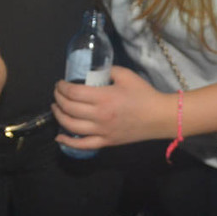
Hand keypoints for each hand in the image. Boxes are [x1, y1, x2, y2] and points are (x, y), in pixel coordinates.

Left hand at [51, 66, 171, 151]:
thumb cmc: (144, 94)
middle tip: (57, 93)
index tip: (60, 83)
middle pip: (69, 108)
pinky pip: (83, 145)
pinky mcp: (106, 142)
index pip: (73, 92)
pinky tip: (59, 137)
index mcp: (103, 97)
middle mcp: (99, 116)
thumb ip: (107, 70)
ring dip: (59, 116)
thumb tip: (92, 70)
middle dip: (58, 98)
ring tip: (56, 108)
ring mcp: (102, 131)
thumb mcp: (125, 75)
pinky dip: (68, 142)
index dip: (62, 87)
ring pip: (71, 126)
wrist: (160, 117)